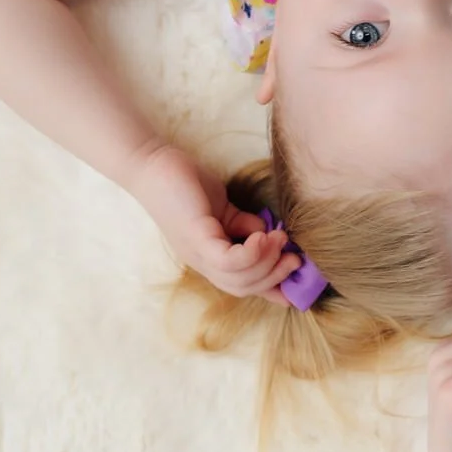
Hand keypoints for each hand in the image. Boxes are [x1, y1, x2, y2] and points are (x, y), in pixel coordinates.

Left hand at [127, 143, 297, 302]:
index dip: (272, 287)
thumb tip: (267, 233)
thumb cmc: (186, 183)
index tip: (298, 276)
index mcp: (209, 258)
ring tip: (280, 239)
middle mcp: (202, 262)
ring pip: (239, 279)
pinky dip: (253, 252)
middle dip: (276, 276)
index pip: (242, 285)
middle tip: (295, 256)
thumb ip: (243, 224)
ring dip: (268, 261)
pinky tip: (262, 234)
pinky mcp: (197, 238)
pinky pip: (230, 261)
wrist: (152, 163)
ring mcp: (197, 252)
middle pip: (244, 287)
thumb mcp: (224, 208)